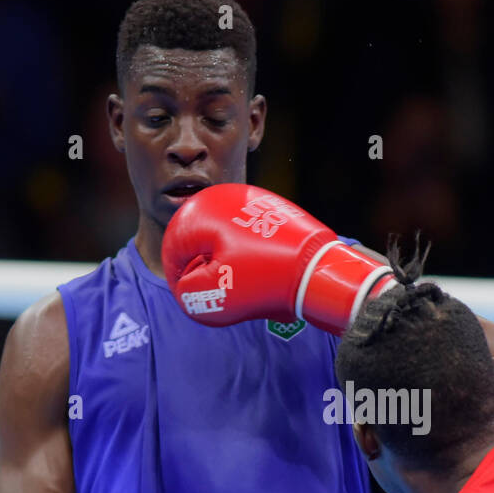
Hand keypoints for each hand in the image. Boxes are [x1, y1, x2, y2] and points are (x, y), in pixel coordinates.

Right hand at [161, 183, 394, 333]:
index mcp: (203, 209)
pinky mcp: (271, 210)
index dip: (179, 277)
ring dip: (225, 263)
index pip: (174, 245)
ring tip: (241, 284)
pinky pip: (247, 235)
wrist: (318, 270)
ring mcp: (250, 200)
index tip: (192, 296)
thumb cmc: (264, 280)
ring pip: (224, 238)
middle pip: (200, 240)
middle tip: (219, 293)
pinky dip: (247, 254)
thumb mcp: (215, 296)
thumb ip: (188, 293)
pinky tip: (260, 272)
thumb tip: (186, 286)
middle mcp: (225, 195)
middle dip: (204, 269)